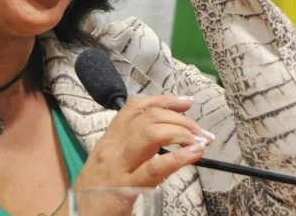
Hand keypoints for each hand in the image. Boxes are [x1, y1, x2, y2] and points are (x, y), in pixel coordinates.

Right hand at [73, 95, 211, 191]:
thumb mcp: (108, 165)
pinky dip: (178, 158)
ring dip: (181, 133)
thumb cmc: (93, 195)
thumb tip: (161, 140)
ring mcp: (118, 167)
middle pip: (148, 118)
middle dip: (180, 119)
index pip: (135, 108)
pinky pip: (154, 168)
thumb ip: (129, 151)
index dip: (163, 100)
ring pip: (151, 134)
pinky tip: (194, 154)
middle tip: (202, 132)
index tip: (185, 102)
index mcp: (109, 141)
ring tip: (201, 141)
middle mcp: (112, 148)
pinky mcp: (125, 189)